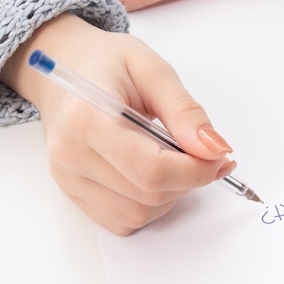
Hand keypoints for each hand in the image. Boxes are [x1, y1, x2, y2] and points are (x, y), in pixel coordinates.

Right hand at [1, 14, 234, 235]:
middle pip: (147, 196)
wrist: (64, 68)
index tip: (219, 156)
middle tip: (206, 154)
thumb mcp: (153, 70)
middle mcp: (70, 155)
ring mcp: (68, 177)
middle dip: (189, 180)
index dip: (195, 171)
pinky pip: (121, 220)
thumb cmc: (106, 63)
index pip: (151, 170)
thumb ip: (185, 111)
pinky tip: (154, 174)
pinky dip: (149, 206)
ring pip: (137, 214)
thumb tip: (214, 149)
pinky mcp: (73, 192)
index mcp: (87, 118)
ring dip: (171, 195)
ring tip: (176, 159)